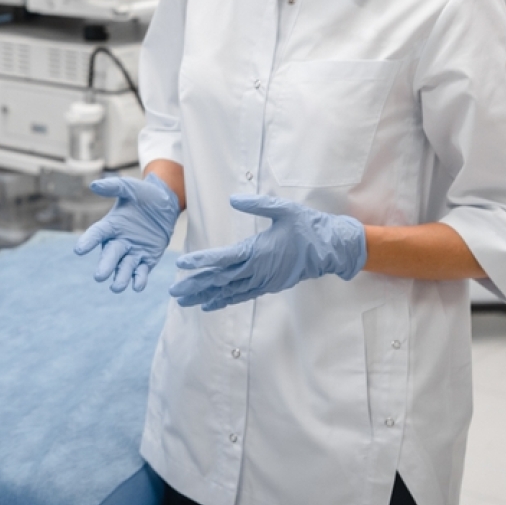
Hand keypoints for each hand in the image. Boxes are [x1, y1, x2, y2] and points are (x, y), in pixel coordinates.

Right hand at [74, 173, 181, 291]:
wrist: (165, 204)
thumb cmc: (144, 194)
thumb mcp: (130, 187)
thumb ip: (114, 187)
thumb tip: (94, 185)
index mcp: (111, 225)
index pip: (97, 234)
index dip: (88, 241)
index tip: (79, 250)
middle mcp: (118, 241)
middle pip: (110, 256)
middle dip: (105, 266)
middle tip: (99, 276)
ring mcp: (132, 252)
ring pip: (124, 268)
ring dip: (120, 278)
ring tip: (116, 287)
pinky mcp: (146, 259)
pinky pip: (141, 271)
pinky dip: (139, 279)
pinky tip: (138, 286)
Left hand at [169, 195, 366, 311]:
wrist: (331, 249)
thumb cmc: (308, 226)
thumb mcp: (285, 209)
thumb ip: (258, 205)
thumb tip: (234, 199)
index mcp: (259, 251)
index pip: (224, 258)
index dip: (202, 261)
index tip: (183, 264)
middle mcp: (258, 270)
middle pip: (221, 279)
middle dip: (197, 285)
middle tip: (174, 291)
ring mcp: (263, 280)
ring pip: (229, 291)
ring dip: (206, 296)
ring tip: (185, 301)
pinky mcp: (268, 285)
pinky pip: (242, 295)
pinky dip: (224, 300)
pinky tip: (210, 305)